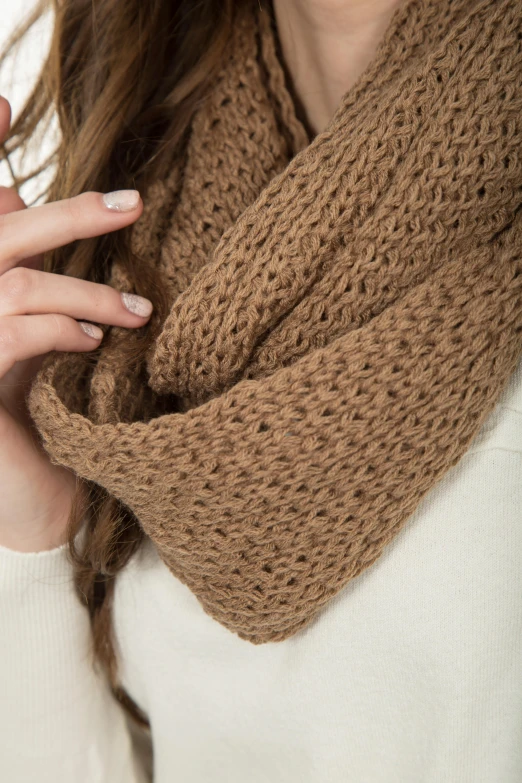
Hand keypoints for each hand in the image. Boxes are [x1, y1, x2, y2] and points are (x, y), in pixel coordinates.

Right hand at [0, 95, 151, 551]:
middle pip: (1, 236)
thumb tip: (80, 249)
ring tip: (139, 311)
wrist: (34, 500)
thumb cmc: (51, 420)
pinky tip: (95, 341)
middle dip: (66, 213)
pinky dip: (58, 329)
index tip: (1, 100)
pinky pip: (9, 334)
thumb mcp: (53, 348)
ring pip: (12, 283)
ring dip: (83, 290)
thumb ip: (52, 292)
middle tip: (133, 202)